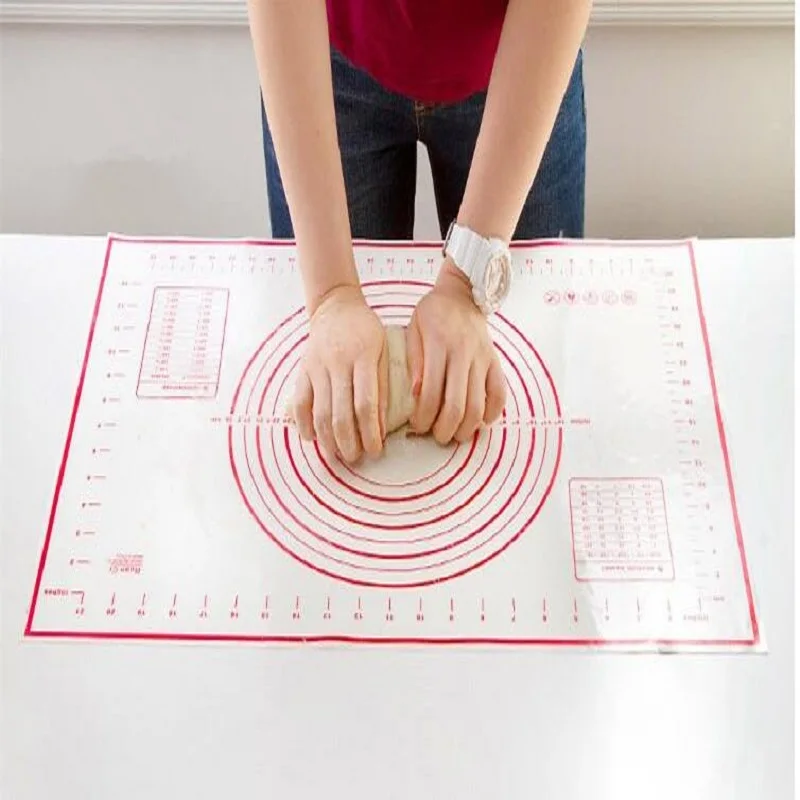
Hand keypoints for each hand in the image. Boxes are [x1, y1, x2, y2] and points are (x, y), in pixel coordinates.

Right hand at [292, 285, 387, 462]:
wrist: (336, 307)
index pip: (366, 405)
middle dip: (349, 443)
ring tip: (339, 455)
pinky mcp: (303, 371)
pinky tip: (313, 439)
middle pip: (340, 414)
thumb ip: (383, 387)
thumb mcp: (383, 352)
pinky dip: (305, 424)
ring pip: (319, 413)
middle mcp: (337, 363)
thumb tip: (380, 428)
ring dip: (329, 440)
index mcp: (363, 357)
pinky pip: (300, 403)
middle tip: (358, 459)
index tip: (376, 451)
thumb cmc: (366, 332)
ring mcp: (316, 367)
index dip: (370, 433)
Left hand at [406, 259, 506, 443]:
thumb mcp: (413, 329)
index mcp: (439, 346)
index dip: (423, 417)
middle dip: (444, 429)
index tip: (416, 426)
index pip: (431, 393)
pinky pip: (500, 393)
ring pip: (479, 405)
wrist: (463, 293)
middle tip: (436, 437)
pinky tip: (481, 422)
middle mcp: (463, 354)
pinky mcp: (495, 362)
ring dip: (467, 428)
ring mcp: (483, 359)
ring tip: (455, 435)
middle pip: (457, 405)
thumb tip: (416, 395)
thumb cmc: (433, 313)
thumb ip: (414, 361)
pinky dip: (492, 413)